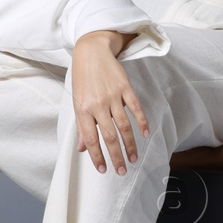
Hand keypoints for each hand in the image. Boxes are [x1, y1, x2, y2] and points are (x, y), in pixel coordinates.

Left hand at [71, 32, 148, 174]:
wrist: (91, 51)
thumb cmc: (82, 79)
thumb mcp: (77, 101)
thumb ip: (82, 126)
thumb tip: (82, 148)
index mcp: (82, 109)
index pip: (90, 139)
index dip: (97, 156)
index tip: (103, 170)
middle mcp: (98, 104)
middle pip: (109, 136)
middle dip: (116, 156)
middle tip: (122, 171)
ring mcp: (113, 96)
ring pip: (124, 126)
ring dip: (130, 145)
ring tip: (133, 159)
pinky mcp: (125, 88)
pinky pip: (135, 108)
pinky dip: (142, 122)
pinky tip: (145, 135)